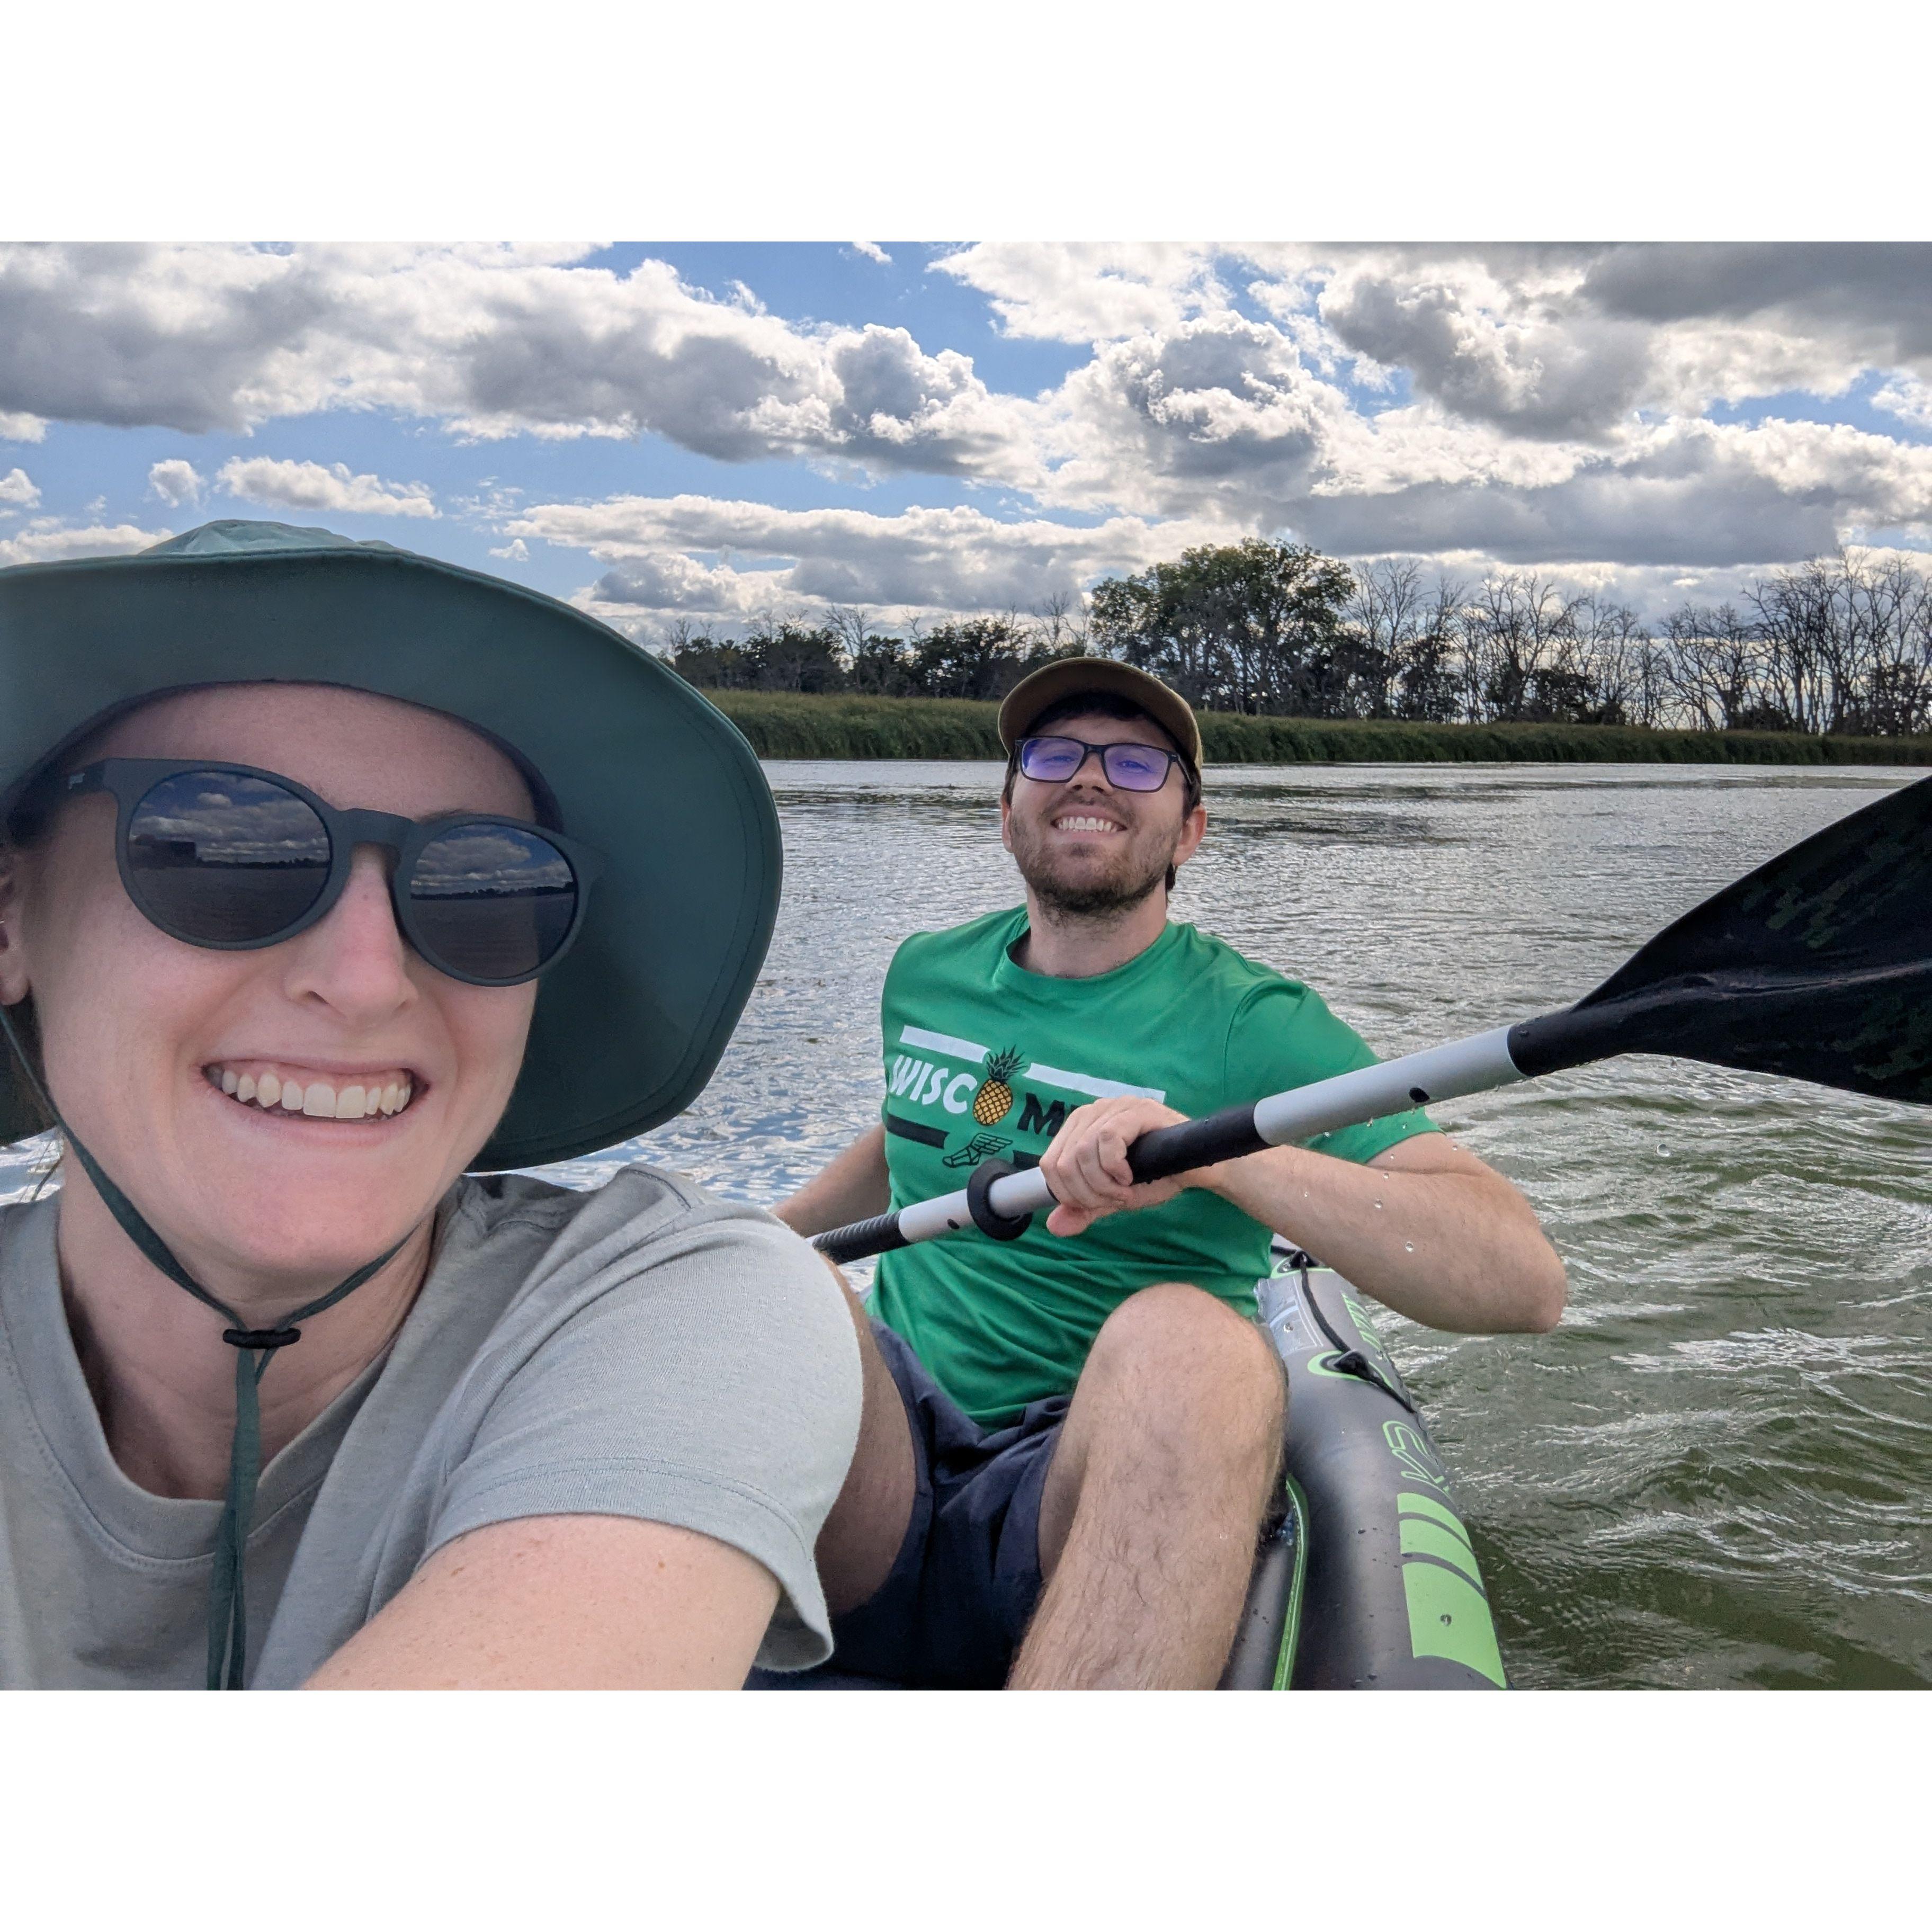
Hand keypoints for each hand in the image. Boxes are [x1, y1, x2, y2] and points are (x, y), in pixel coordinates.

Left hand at [1037, 1096, 1222, 1237]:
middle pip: (1063, 1162)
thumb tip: (1053, 1226)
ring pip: (1082, 1151)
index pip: (1050, 1164)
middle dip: (1088, 1194)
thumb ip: (1084, 1209)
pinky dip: (1115, 1167)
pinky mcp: (1137, 1109)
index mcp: (1080, 1128)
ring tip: (1125, 1190)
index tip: (1098, 1203)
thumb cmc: (1156, 1176)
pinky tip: (1130, 1176)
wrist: (1198, 1169)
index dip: (1069, 1194)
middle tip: (1115, 1199)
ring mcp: (1115, 1107)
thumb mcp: (1113, 1198)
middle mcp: (1093, 1112)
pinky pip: (1107, 1138)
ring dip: (1103, 1184)